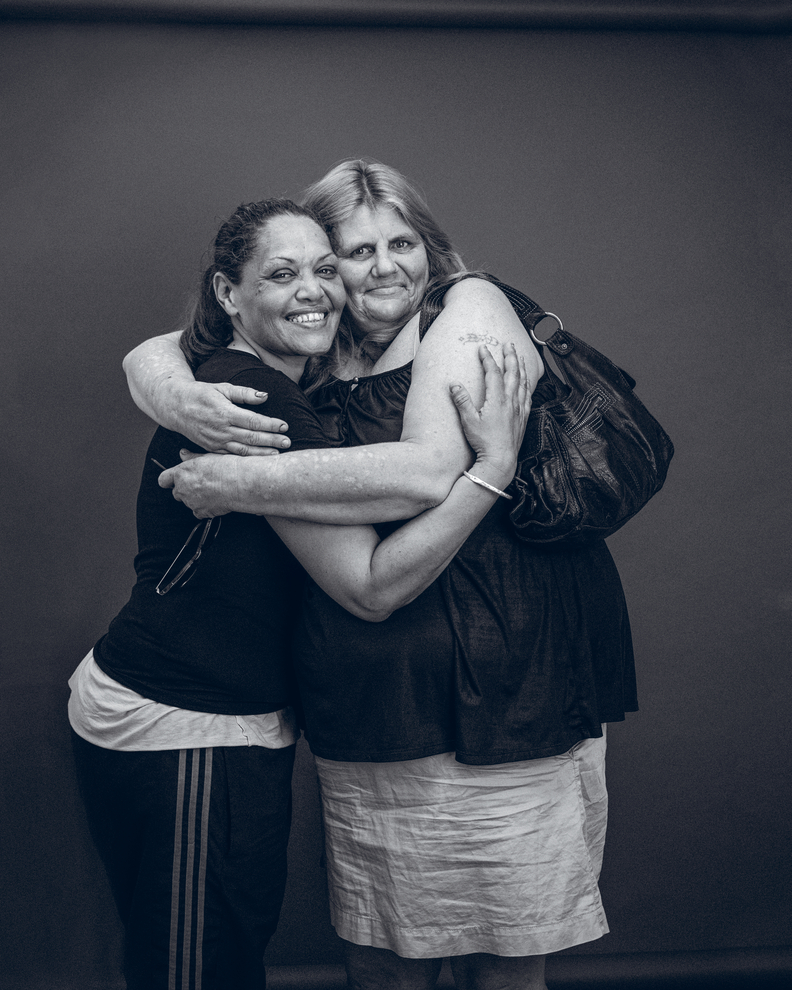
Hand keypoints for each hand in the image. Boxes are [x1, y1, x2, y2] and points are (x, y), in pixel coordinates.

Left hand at [158, 450, 241, 517]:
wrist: (239, 483)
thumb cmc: (225, 468)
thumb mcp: (207, 457)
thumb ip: (191, 457)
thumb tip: (182, 453)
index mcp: (181, 473)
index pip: (163, 479)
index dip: (168, 480)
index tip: (173, 481)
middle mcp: (182, 489)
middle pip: (176, 493)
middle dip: (185, 490)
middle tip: (201, 484)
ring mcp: (191, 502)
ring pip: (188, 502)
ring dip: (196, 499)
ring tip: (212, 491)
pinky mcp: (201, 512)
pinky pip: (198, 512)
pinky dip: (204, 509)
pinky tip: (215, 501)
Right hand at [166, 381, 290, 455]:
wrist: (176, 407)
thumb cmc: (201, 394)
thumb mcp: (222, 388)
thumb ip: (244, 393)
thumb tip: (265, 396)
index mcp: (225, 412)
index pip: (253, 421)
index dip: (270, 424)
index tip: (284, 426)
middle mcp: (221, 429)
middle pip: (251, 437)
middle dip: (271, 440)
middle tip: (288, 441)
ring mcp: (215, 441)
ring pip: (243, 450)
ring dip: (261, 453)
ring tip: (278, 454)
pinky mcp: (211, 448)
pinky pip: (231, 456)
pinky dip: (246, 459)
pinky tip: (258, 459)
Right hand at [449, 344, 530, 488]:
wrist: (500, 460)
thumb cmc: (484, 442)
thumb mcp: (468, 421)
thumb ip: (462, 401)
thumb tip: (454, 385)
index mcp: (497, 400)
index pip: (493, 373)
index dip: (488, 359)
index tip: (483, 349)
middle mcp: (511, 402)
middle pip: (513, 373)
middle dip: (511, 356)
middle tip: (509, 345)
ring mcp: (519, 410)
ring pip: (523, 383)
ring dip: (521, 368)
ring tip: (520, 358)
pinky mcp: (523, 419)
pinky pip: (527, 397)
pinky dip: (527, 386)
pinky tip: (526, 384)